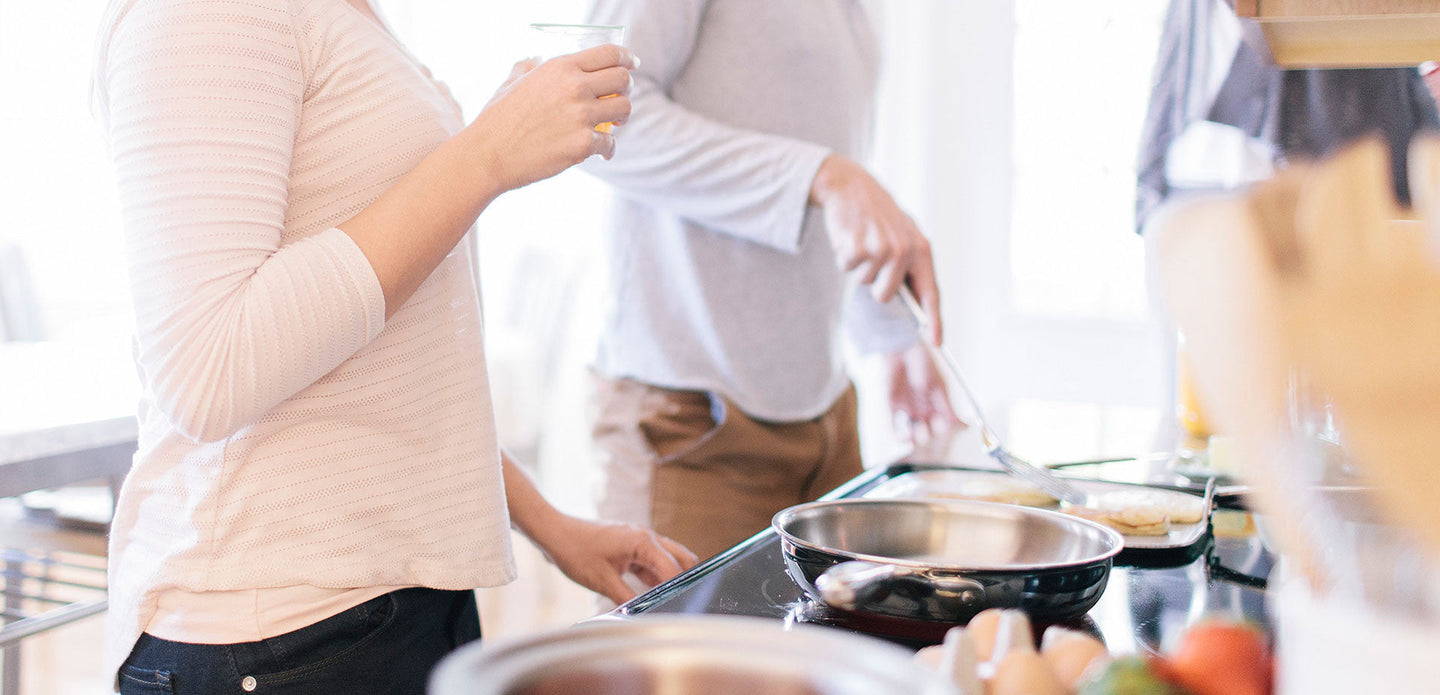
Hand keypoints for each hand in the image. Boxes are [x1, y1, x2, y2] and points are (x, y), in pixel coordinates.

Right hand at [469, 44, 635, 191]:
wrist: (488, 154)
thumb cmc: (497, 119)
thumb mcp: (511, 83)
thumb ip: (527, 68)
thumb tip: (531, 60)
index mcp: (560, 67)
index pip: (609, 54)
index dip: (626, 57)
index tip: (631, 64)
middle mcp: (574, 87)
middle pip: (623, 79)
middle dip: (625, 89)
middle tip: (619, 99)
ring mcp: (580, 116)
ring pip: (624, 109)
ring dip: (621, 118)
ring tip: (612, 125)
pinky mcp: (582, 144)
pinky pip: (610, 143)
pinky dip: (608, 149)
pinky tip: (601, 152)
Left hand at [536, 515, 698, 604]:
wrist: (554, 533)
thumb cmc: (576, 551)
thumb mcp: (603, 581)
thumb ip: (627, 599)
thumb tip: (642, 615)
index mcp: (643, 541)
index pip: (673, 568)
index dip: (679, 589)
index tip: (684, 606)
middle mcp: (646, 537)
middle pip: (680, 558)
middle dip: (686, 578)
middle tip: (686, 601)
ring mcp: (638, 540)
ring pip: (665, 560)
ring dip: (669, 578)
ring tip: (670, 600)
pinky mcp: (629, 546)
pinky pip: (650, 562)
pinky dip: (654, 576)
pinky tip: (651, 594)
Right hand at [811, 154, 942, 343]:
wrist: (851, 186)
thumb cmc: (877, 217)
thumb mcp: (902, 235)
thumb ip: (909, 265)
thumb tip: (914, 305)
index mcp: (922, 249)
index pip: (931, 292)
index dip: (935, 320)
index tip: (937, 341)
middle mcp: (905, 250)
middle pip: (885, 296)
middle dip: (874, 284)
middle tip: (872, 256)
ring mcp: (882, 249)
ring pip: (865, 283)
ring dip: (858, 267)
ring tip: (862, 241)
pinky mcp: (858, 247)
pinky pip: (847, 268)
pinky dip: (844, 256)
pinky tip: (850, 236)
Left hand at [887, 343, 962, 443]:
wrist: (901, 348)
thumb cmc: (922, 363)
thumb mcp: (939, 388)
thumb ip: (949, 410)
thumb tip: (965, 427)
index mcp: (938, 404)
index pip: (944, 426)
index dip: (945, 430)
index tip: (946, 428)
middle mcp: (924, 409)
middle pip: (928, 433)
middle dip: (929, 435)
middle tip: (927, 428)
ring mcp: (908, 409)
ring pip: (912, 434)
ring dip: (913, 438)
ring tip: (913, 435)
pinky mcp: (892, 407)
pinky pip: (894, 427)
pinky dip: (897, 434)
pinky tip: (901, 436)